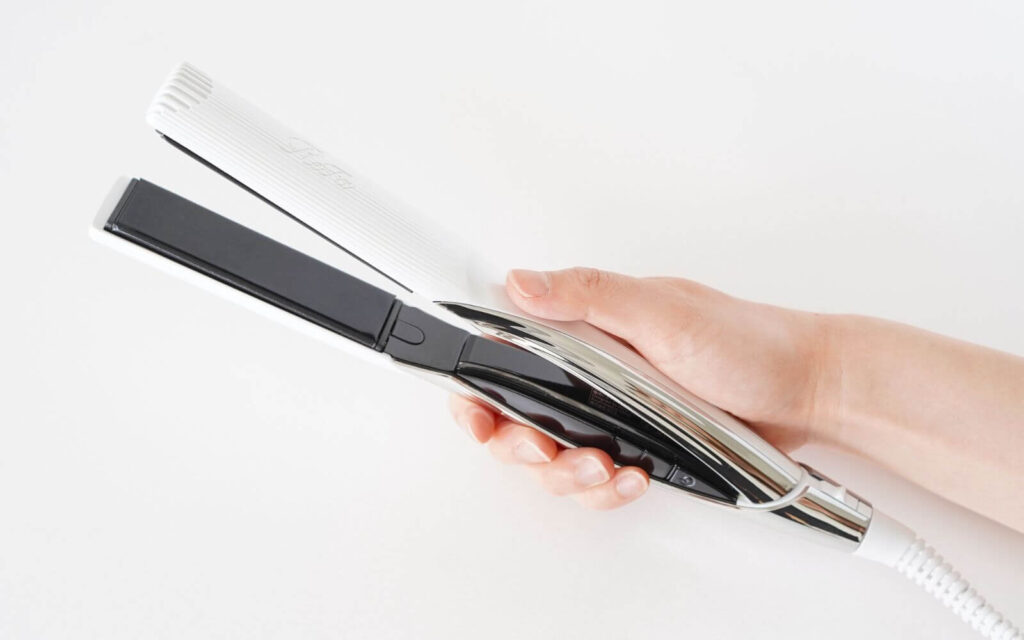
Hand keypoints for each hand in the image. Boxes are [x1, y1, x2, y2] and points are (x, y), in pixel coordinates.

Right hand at [449, 267, 832, 509]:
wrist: (805, 390)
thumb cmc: (748, 343)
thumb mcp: (663, 311)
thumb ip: (589, 296)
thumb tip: (523, 282)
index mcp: (587, 323)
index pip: (506, 343)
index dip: (476, 379)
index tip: (473, 405)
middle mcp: (591, 367)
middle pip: (515, 411)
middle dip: (514, 439)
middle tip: (536, 445)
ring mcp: (611, 410)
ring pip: (552, 453)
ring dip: (564, 471)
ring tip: (598, 466)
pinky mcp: (634, 443)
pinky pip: (595, 477)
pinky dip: (604, 487)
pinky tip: (628, 478)